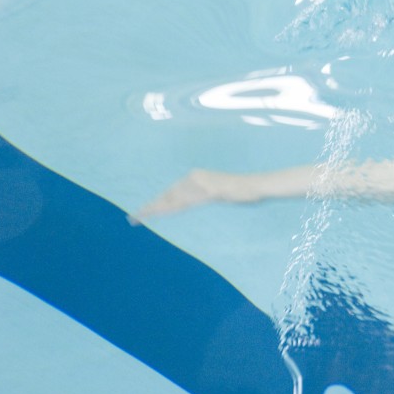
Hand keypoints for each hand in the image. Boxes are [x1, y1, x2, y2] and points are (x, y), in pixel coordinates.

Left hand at [132, 169, 253, 221]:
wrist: (259, 185)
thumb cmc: (244, 190)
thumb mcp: (221, 193)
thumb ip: (206, 196)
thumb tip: (195, 202)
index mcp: (197, 176)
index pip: (172, 191)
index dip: (157, 202)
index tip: (143, 211)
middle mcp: (196, 177)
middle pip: (169, 194)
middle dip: (151, 206)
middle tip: (134, 217)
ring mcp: (202, 183)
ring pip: (174, 198)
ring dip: (157, 208)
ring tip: (142, 217)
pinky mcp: (210, 191)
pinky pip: (188, 201)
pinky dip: (173, 208)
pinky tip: (163, 213)